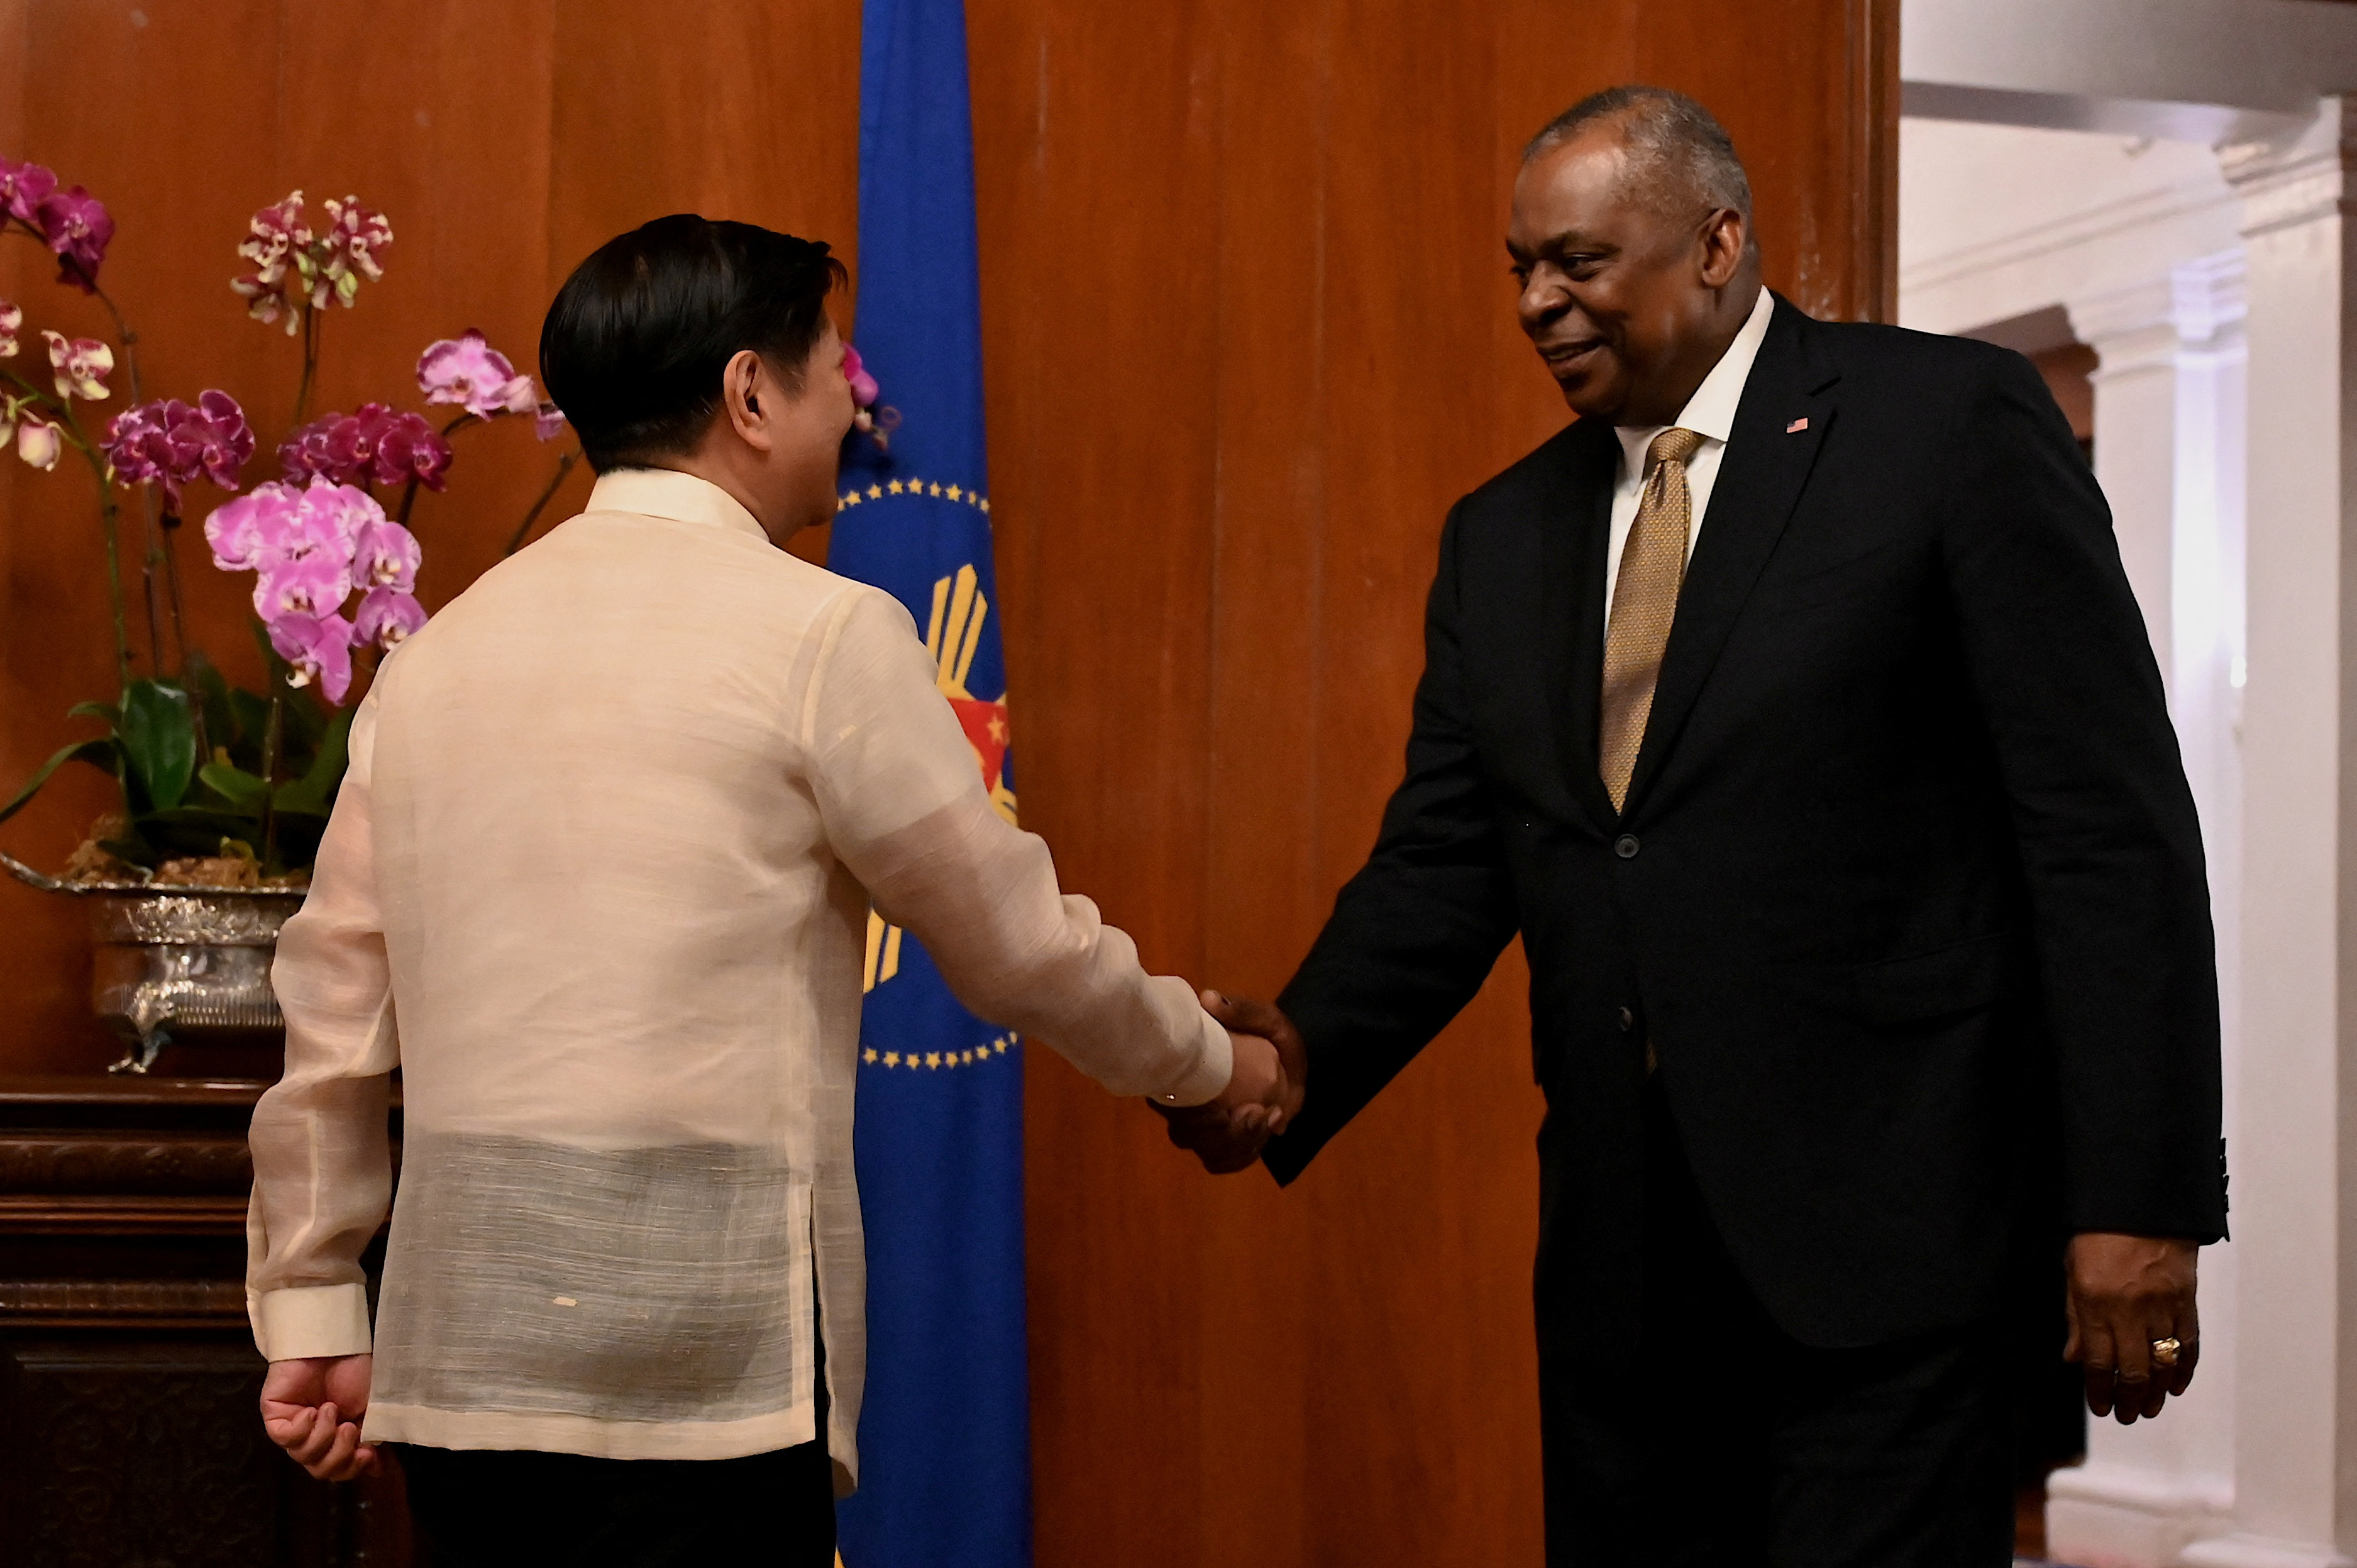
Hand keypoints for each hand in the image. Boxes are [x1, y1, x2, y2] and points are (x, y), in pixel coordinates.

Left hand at [260, 1353, 380, 1480]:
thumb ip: (372, 1437)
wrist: (336, 1345)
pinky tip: (312, 1410)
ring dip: (322, 1435)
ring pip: (303, 1456)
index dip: (352, 1468)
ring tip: (331, 1409)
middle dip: (338, 1455)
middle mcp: (314, 1437)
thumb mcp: (372, 1407)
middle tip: (349, 1429)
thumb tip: (377, 1470)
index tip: (367, 1453)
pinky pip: (285, 1439)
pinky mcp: (276, 1418)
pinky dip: (302, 1428)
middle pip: (320, 1469)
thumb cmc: (354, 1371)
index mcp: (337, 1438)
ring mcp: (294, 1429)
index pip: (339, 1470)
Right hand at [1151, 991, 1308, 1174]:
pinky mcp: (1224, 1143)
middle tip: (1257, 1110)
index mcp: (1182, 1071)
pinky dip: (1244, 1155)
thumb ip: (1240, 1009)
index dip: (1189, 1112)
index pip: (1164, 1100)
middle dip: (1221, 1134)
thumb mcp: (1264, 1018)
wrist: (1292, 1061)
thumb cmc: (1272, 1036)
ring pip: (1206, 1153)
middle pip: (1185, 1135)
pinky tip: (1267, 1130)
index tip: (1222, 1108)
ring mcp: (1204, 1128)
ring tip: (1269, 1117)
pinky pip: (1223, 1162)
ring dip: (1239, 1145)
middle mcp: (1184, 1104)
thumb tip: (1207, 998)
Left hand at [2064, 1233, 2198, 1422]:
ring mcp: (2163, 1307)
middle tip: (2128, 1416)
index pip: (2099, 1362)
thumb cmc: (2099, 1235)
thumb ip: (2076, 1318)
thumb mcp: (2073, 1272)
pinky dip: (2184, 1369)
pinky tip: (2177, 1385)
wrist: (2141, 1205)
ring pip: (2164, 1364)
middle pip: (2135, 1371)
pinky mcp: (2187, 1301)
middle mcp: (2131, 1310)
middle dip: (2131, 1400)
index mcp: (2096, 1303)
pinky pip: (2189, 1344)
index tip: (2101, 1408)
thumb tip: (2075, 1358)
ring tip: (2151, 1407)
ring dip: (2158, 1392)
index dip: (2100, 1391)